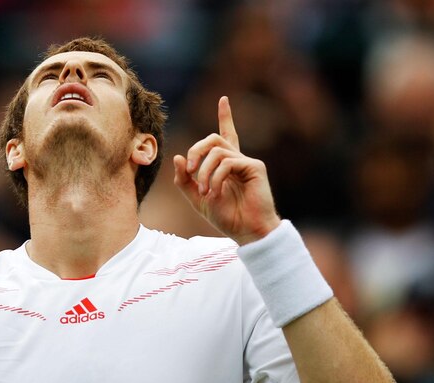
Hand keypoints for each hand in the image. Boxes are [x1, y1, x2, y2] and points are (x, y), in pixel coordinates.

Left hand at [173, 96, 279, 244]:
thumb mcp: (197, 198)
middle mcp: (237, 159)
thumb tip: (178, 157)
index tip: (224, 99)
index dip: (225, 117)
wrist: (246, 231)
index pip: (225, 135)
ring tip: (204, 191)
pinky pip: (227, 162)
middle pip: (212, 139)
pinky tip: (215, 192)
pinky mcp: (255, 167)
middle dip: (195, 150)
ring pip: (216, 151)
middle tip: (189, 170)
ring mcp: (247, 162)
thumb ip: (185, 180)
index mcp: (226, 165)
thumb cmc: (226, 216)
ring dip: (203, 171)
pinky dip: (216, 177)